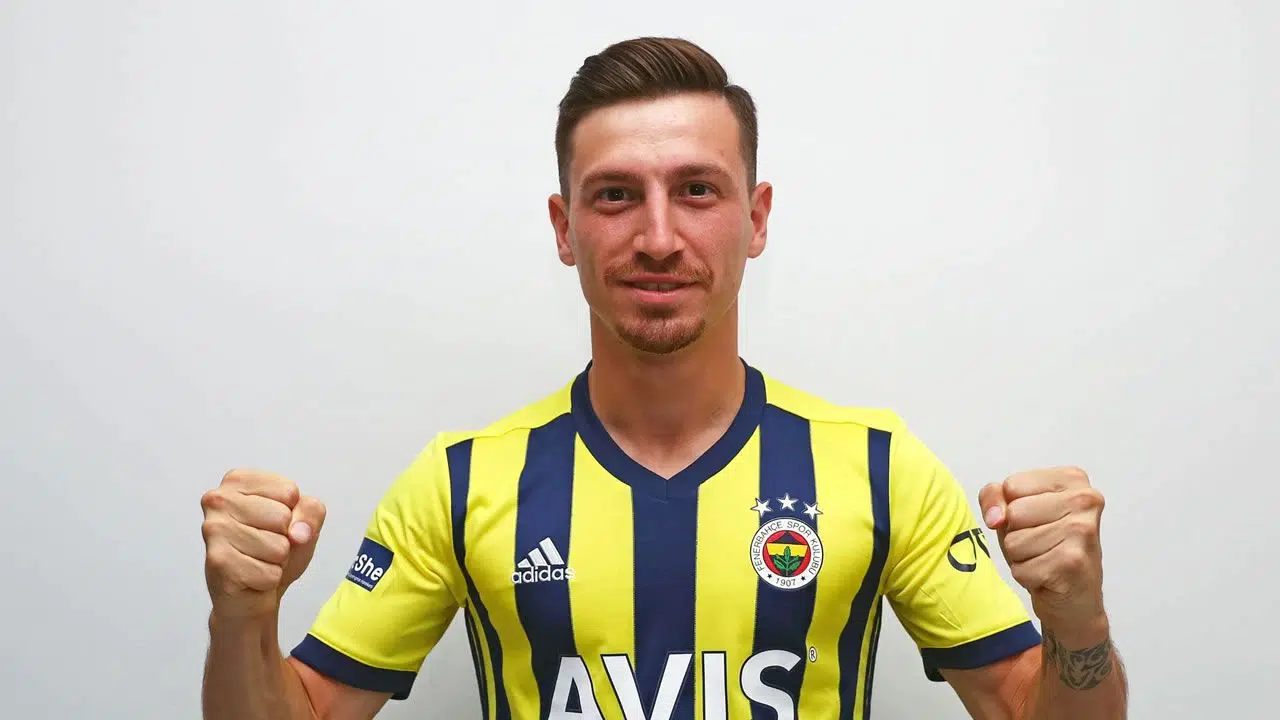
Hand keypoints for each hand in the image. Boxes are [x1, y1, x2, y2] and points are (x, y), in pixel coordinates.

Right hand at [201, 469, 326, 618]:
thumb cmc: (274, 549)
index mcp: (238, 480)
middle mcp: (218, 500)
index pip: (289, 491)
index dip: (292, 513)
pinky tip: (251, 577)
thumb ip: (312, 512)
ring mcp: (214, 530)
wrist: (254, 594)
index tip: (273, 523)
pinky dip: (268, 579)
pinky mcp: (217, 561)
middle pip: (282, 517)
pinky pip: (268, 572)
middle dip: (284, 538)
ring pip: (278, 546)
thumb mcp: (304, 521)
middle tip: (265, 545)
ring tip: (258, 559)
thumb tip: (298, 532)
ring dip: (276, 560)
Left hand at [979, 466, 1105, 628]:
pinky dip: (1027, 576)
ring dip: (1021, 557)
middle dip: (1016, 534)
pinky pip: (1021, 568)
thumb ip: (994, 496)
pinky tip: (1048, 575)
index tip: (1036, 521)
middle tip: (1042, 544)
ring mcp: (1082, 530)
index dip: (1010, 509)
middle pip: (1013, 513)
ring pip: (1014, 541)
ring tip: (1045, 558)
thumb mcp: (1015, 512)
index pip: (1011, 485)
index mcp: (1072, 479)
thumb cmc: (1046, 547)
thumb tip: (995, 518)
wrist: (1076, 598)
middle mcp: (1085, 499)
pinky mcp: (1073, 562)